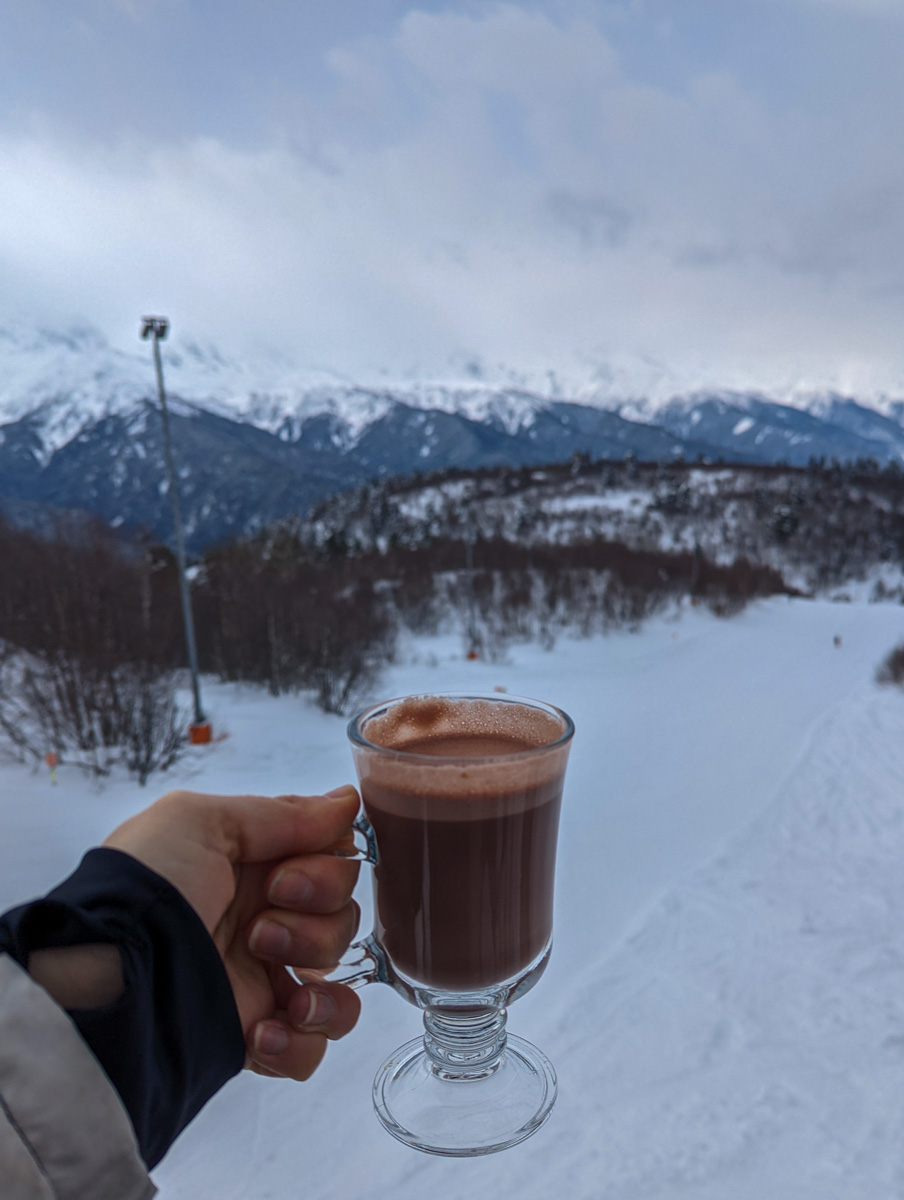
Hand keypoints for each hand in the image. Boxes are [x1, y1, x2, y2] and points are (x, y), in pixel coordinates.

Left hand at [102, 787, 361, 1081]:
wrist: (105, 979)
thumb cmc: (144, 888)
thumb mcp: (201, 821)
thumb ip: (281, 813)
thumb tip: (347, 800)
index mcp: (252, 865)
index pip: (332, 858)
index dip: (327, 868)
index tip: (285, 877)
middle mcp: (262, 916)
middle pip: (341, 915)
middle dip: (315, 921)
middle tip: (259, 930)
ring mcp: (260, 979)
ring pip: (338, 978)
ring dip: (322, 985)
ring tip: (283, 993)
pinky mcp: (254, 1035)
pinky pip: (312, 1047)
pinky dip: (303, 1043)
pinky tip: (265, 1034)